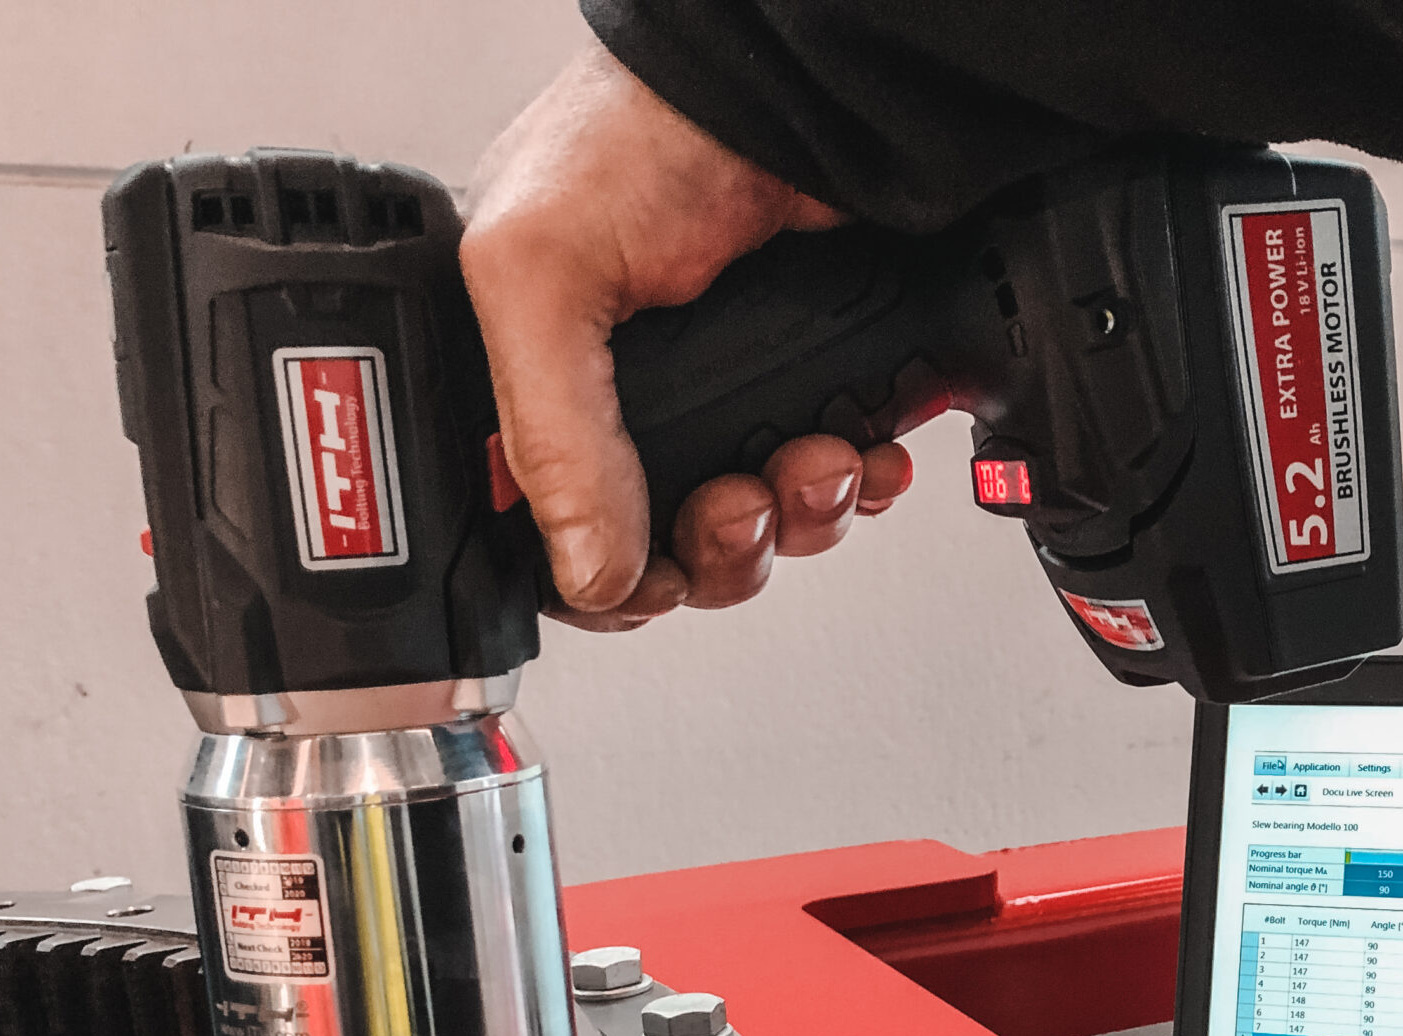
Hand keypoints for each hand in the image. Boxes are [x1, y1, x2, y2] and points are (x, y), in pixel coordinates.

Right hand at [463, 35, 914, 631]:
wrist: (791, 88)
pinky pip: (830, 484)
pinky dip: (854, 483)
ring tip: (813, 459)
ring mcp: (726, 398)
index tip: (652, 575)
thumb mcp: (540, 271)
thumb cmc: (641, 130)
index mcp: (540, 379)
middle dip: (718, 548)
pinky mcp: (809, 387)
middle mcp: (631, 399)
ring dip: (796, 517)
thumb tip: (586, 572)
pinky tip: (862, 451)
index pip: (552, 534)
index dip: (606, 579)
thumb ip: (552, 435)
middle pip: (667, 551)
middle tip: (739, 501)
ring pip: (757, 530)